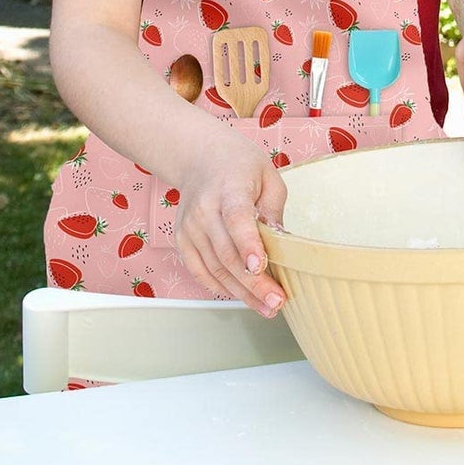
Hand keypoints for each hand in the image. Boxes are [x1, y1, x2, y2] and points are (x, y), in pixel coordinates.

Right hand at [173, 128, 289, 314]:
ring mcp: (189, 228)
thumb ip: (274, 210)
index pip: (236, 219)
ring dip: (241, 293)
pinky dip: (221, 287)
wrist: (200, 158)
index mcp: (229, 189)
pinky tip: (242, 296)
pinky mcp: (182, 241)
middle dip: (253, 283)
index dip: (248, 244)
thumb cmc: (240, 165)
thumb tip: (281, 244)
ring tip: (266, 307)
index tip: (260, 267)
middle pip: (227, 253)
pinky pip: (201, 272)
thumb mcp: (268, 176)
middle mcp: (204, 210)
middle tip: (276, 302)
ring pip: (215, 269)